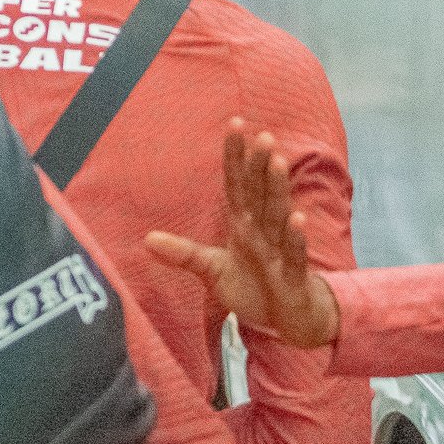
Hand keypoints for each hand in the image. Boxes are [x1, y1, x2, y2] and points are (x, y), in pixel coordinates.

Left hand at [147, 121, 340, 348]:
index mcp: (243, 225)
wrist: (285, 320)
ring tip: (276, 161)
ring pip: (278, 215)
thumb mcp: (211, 271)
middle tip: (262, 135)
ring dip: (277, 189)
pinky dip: (295, 238)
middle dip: (259, 165)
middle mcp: (262, 231)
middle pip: (259, 192)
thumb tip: (146, 239)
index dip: (235, 156)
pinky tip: (297, 219)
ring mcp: (279, 250)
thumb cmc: (252, 287)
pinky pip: (294, 254)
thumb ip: (184, 254)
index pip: (237, 184)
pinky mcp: (293, 275)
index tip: (235, 123)